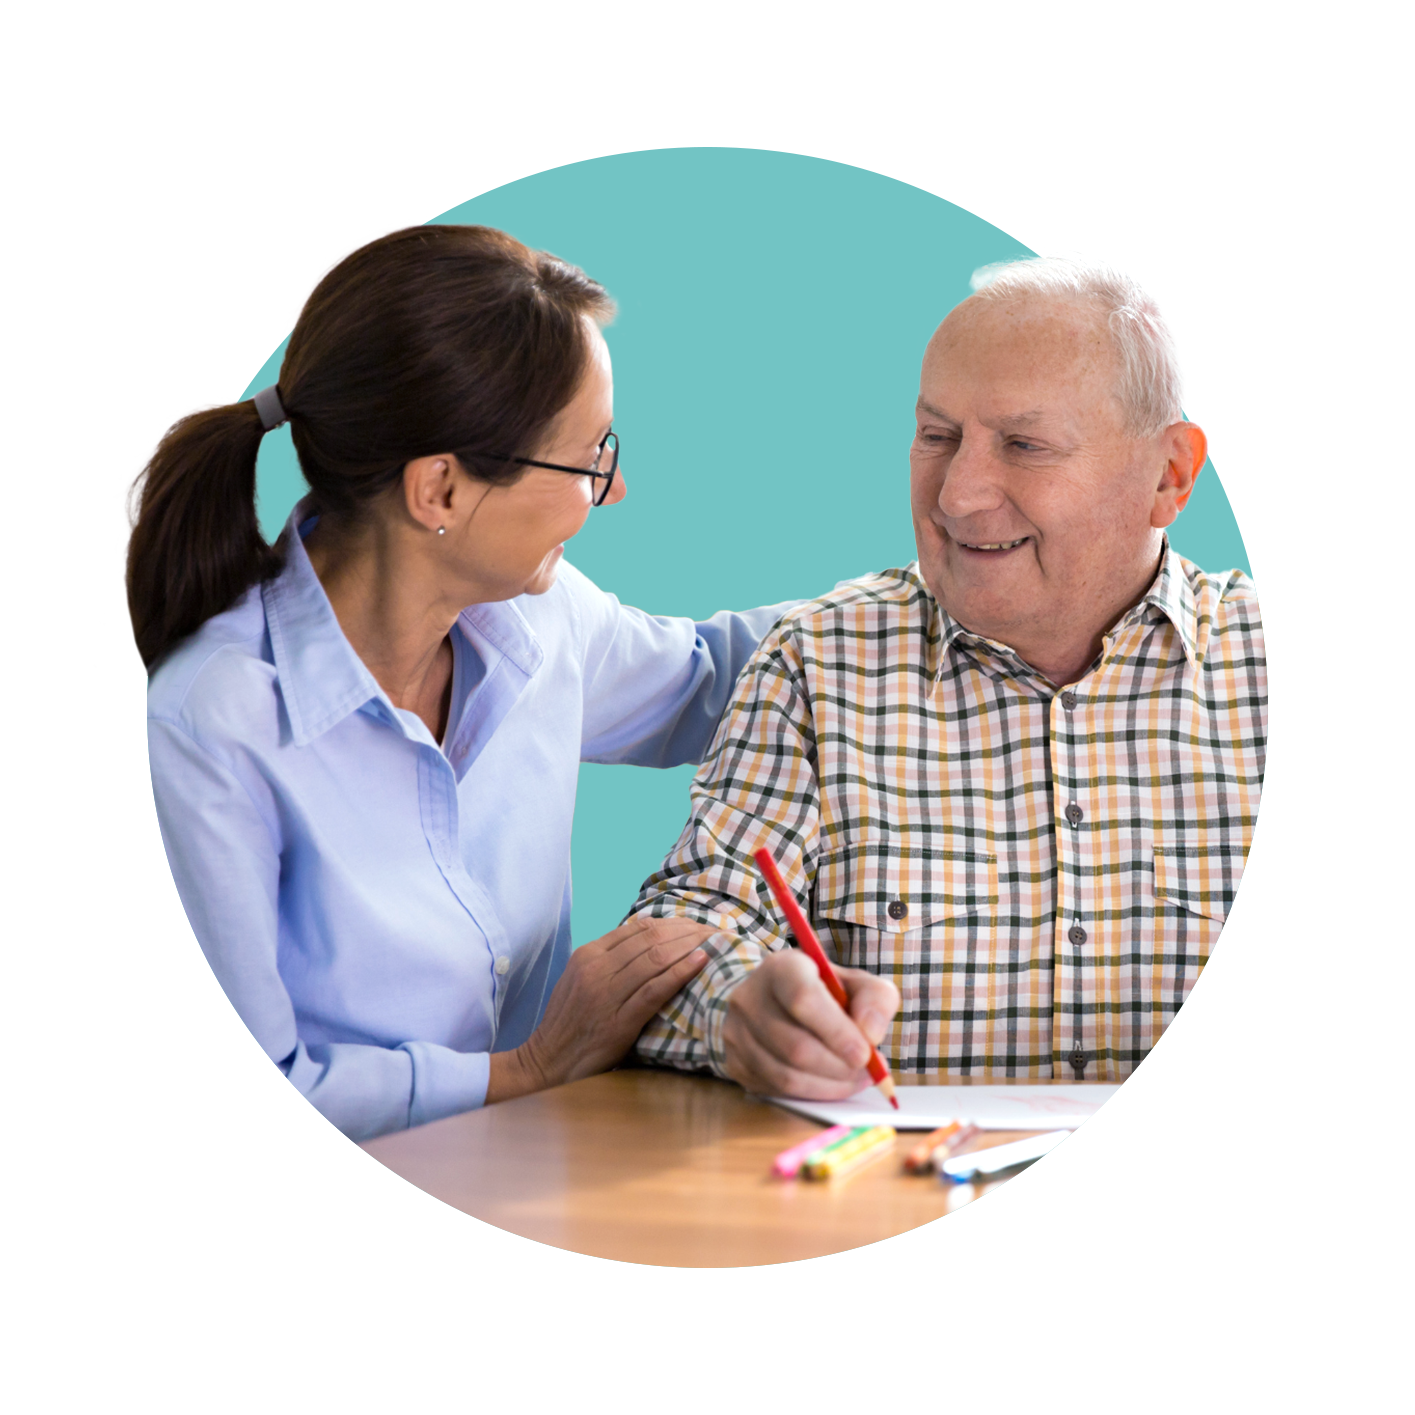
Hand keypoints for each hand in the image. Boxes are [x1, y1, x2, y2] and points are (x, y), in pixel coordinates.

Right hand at [487, 916, 715, 1102]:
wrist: (547, 1062)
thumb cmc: (570, 1022)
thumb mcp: (581, 979)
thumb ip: (609, 959)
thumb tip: (648, 940)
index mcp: (588, 954)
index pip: (638, 928)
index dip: (673, 923)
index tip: (696, 925)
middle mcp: (596, 969)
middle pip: (651, 939)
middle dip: (687, 931)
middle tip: (714, 930)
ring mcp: (606, 994)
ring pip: (655, 958)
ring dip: (690, 946)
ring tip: (715, 943)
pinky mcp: (618, 1022)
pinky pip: (654, 990)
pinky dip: (681, 973)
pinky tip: (701, 962)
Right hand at [720, 949, 900, 1098]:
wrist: (777, 1001)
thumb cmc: (824, 993)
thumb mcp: (855, 983)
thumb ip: (875, 1000)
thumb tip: (870, 1034)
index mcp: (781, 968)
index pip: (803, 999)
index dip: (837, 1031)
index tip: (864, 1053)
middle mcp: (749, 997)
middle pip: (796, 1047)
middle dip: (838, 1067)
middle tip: (865, 1071)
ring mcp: (736, 1032)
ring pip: (786, 1075)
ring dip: (828, 1086)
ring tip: (853, 1078)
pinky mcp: (734, 1062)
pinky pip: (776, 1091)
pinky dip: (811, 1094)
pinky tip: (829, 1083)